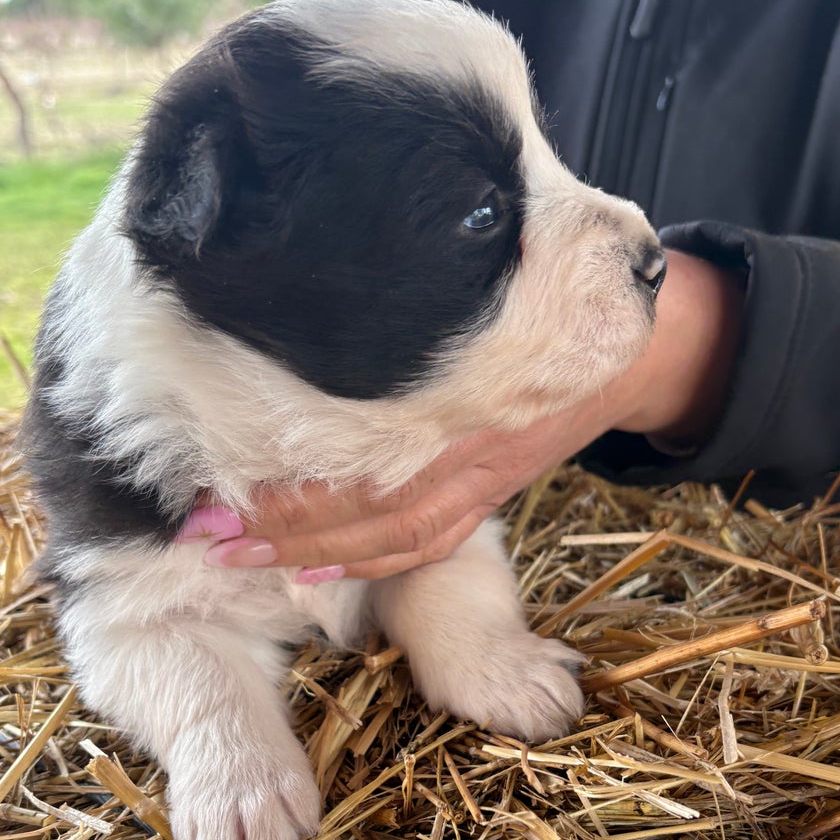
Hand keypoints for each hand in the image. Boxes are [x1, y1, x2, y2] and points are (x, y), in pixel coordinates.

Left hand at [180, 251, 742, 581]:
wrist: (634, 341)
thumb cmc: (547, 289)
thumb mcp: (486, 279)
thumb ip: (410, 296)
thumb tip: (304, 270)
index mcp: (464, 388)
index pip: (365, 459)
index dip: (291, 486)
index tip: (215, 484)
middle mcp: (470, 441)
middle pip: (367, 506)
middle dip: (282, 524)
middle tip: (205, 529)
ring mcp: (481, 474)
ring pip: (392, 533)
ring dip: (313, 551)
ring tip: (240, 552)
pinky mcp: (488, 492)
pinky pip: (427, 542)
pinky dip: (369, 563)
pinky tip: (314, 570)